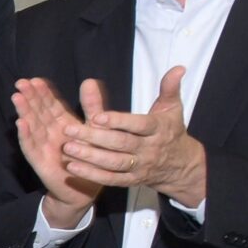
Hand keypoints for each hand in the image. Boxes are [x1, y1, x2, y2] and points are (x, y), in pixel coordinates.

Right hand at [11, 78, 103, 228]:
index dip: (43, 92)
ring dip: (24, 112)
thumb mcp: (96, 128)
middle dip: (30, 97)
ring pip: (32, 126)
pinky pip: (31, 147)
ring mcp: (43, 147)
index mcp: (63, 124)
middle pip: (38, 112)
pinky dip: (26, 136)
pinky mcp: (40, 161)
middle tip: (21, 83)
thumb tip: (89, 80)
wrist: (85, 190)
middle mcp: (51, 133)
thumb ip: (93, 106)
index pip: (50, 104)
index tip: (35, 80)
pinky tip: (20, 124)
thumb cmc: (90, 159)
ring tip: (17, 97)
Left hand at [62, 65, 205, 207]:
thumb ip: (169, 88)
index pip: (138, 125)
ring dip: (90, 157)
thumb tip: (179, 68)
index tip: (97, 117)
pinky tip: (73, 167)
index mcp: (158, 129)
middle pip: (121, 143)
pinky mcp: (132, 180)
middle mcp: (149, 149)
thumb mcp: (172, 108)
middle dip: (95, 137)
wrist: (180, 166)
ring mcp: (140, 166)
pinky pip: (111, 179)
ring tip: (67, 149)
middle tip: (69, 130)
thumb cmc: (170, 130)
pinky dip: (92, 175)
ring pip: (114, 163)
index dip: (118, 121)